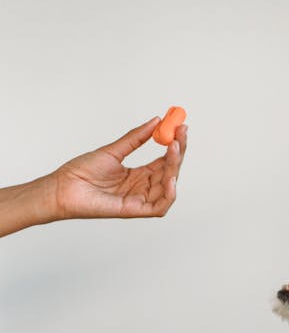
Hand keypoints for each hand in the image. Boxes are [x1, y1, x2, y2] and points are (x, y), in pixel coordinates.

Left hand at [52, 117, 187, 220]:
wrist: (64, 186)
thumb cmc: (82, 172)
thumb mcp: (113, 150)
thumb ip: (136, 138)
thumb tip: (155, 121)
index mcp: (138, 175)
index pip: (164, 161)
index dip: (175, 146)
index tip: (180, 128)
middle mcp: (142, 188)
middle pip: (170, 173)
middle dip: (179, 153)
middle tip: (181, 134)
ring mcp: (138, 200)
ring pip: (168, 188)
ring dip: (175, 168)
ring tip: (174, 148)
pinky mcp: (134, 210)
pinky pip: (159, 207)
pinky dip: (169, 195)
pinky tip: (171, 178)